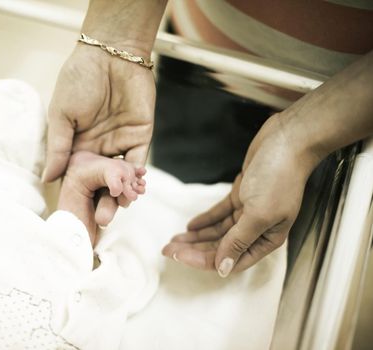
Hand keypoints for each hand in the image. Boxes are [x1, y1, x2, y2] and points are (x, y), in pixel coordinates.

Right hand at [44, 44, 154, 224]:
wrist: (110, 54)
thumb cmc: (78, 78)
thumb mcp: (61, 114)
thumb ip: (58, 146)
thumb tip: (48, 178)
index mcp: (76, 143)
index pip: (77, 175)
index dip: (77, 194)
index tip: (75, 215)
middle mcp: (98, 147)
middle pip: (100, 180)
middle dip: (99, 200)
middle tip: (97, 220)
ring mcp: (119, 142)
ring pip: (120, 176)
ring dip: (118, 194)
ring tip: (113, 212)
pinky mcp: (139, 136)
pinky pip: (137, 161)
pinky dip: (135, 178)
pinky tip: (130, 193)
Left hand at [162, 115, 320, 276]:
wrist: (287, 141)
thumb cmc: (279, 178)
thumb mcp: (259, 214)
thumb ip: (239, 241)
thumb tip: (223, 268)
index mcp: (266, 240)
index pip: (229, 260)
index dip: (202, 260)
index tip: (178, 256)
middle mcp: (257, 230)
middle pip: (221, 248)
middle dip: (194, 250)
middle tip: (167, 249)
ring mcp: (248, 212)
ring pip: (217, 232)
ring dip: (196, 237)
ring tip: (173, 240)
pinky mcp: (241, 196)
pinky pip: (219, 214)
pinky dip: (205, 220)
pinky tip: (189, 226)